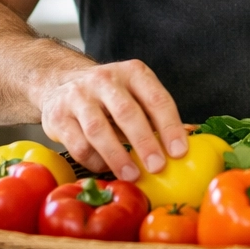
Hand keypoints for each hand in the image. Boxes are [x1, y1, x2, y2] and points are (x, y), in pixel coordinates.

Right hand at [36, 59, 187, 180]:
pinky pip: (78, 144)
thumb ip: (158, 114)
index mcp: (132, 73)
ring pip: (98, 129)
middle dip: (145, 142)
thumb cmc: (109, 95)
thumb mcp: (135, 93)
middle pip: (127, 112)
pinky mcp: (58, 115)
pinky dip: (95, 161)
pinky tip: (107, 169)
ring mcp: (78, 96)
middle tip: (158, 167)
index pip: (156, 99)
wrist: (60, 83)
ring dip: (118, 156)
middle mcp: (105, 80)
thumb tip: (190, 135)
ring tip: (133, 175)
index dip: (170, 126)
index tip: (180, 151)